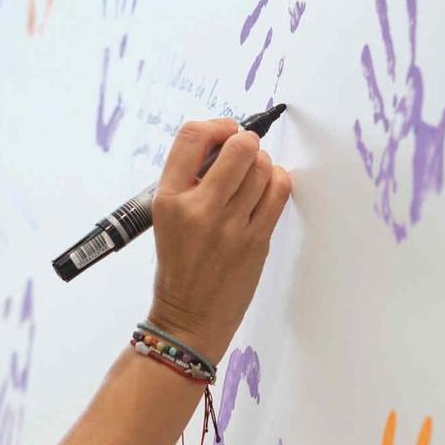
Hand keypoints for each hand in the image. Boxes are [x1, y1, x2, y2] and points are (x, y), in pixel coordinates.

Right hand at [145, 118, 292, 364]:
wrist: (188, 319)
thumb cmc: (178, 268)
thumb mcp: (166, 219)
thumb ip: (189, 182)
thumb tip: (225, 146)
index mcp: (169, 199)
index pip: (192, 136)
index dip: (217, 125)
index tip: (225, 132)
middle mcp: (198, 208)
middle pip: (238, 147)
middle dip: (246, 142)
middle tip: (244, 153)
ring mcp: (230, 226)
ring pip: (262, 167)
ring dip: (263, 163)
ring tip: (255, 175)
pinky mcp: (255, 241)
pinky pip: (278, 192)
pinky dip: (278, 180)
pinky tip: (269, 187)